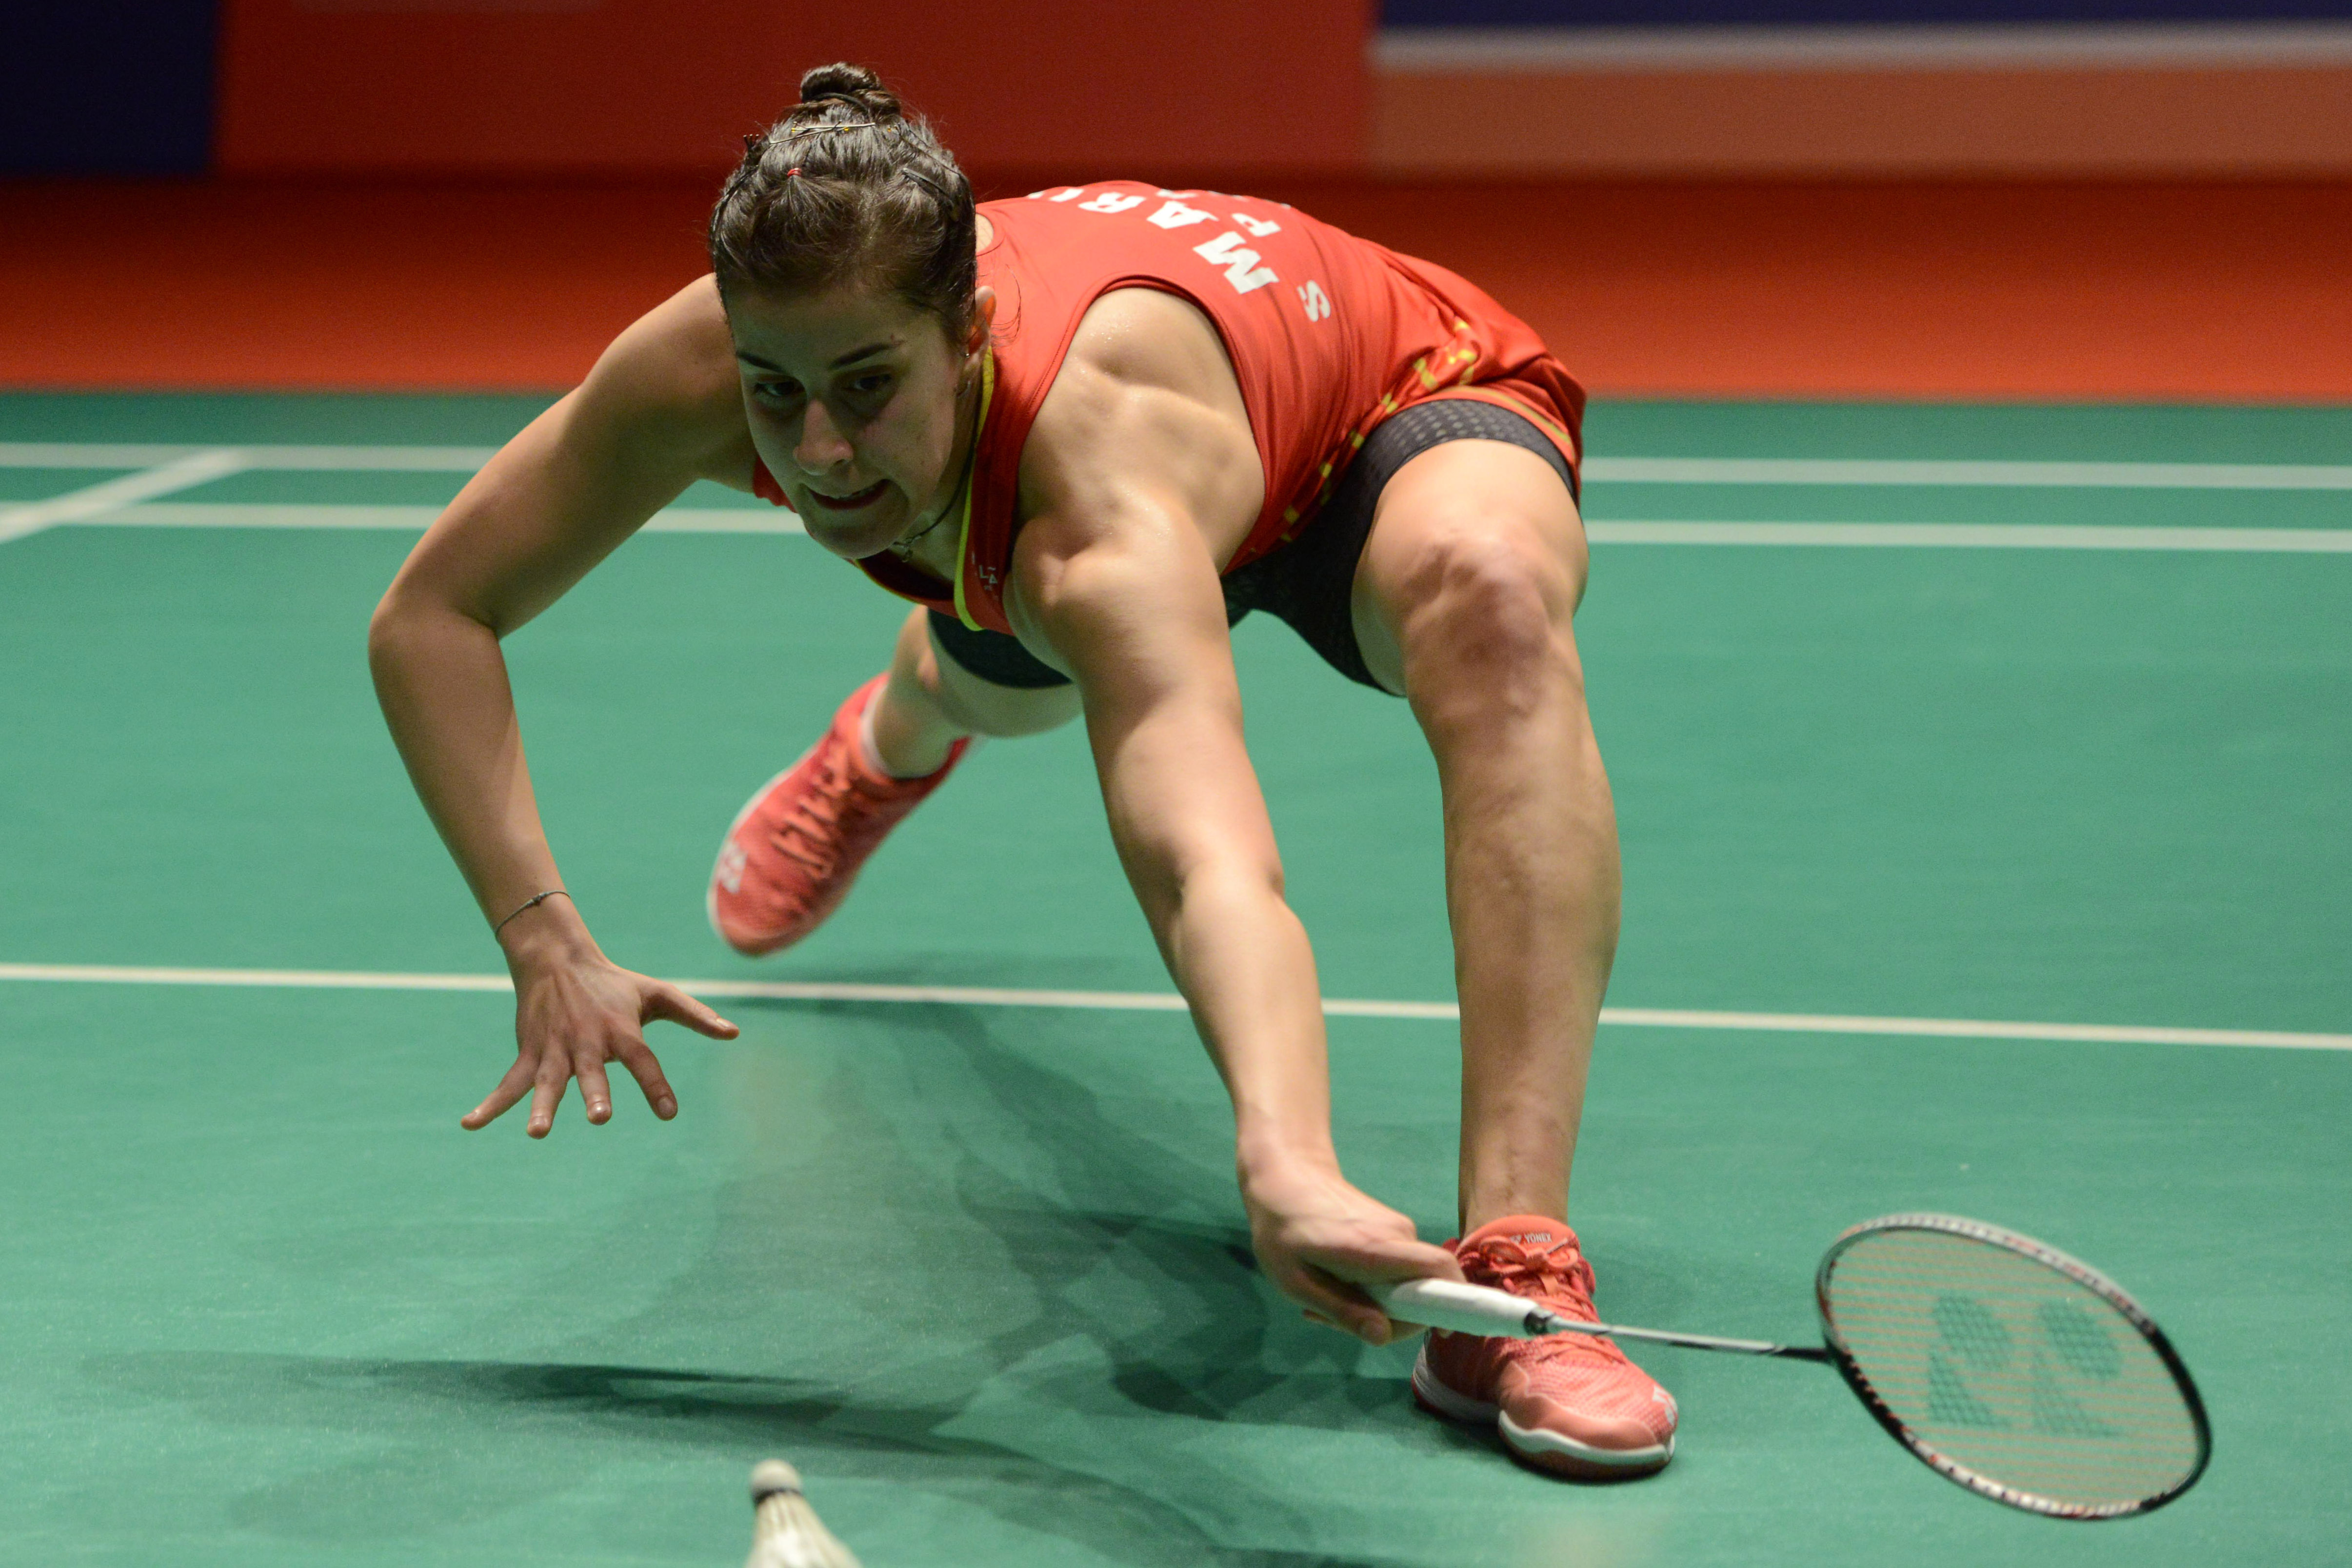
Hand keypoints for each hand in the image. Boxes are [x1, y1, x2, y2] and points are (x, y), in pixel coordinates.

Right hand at [465, 947, 738, 1136]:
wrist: (558, 958)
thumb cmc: (615, 984)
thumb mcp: (658, 994)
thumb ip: (696, 1016)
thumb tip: (734, 1033)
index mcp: (622, 1031)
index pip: (643, 1062)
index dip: (656, 1087)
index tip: (669, 1113)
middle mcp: (588, 1042)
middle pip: (593, 1072)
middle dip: (595, 1094)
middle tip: (600, 1117)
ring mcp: (555, 1049)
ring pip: (547, 1082)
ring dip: (542, 1107)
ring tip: (537, 1133)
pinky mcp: (529, 1052)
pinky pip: (508, 1083)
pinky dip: (489, 1105)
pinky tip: (469, 1124)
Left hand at [1240, 1161, 1462, 1344]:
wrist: (1284, 1177)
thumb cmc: (1281, 1232)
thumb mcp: (1297, 1283)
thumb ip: (1342, 1310)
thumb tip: (1382, 1337)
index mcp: (1376, 1247)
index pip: (1440, 1268)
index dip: (1456, 1302)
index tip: (1443, 1333)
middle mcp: (1398, 1234)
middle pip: (1422, 1289)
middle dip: (1390, 1319)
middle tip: (1334, 1322)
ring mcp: (1397, 1227)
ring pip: (1406, 1282)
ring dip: (1374, 1304)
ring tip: (1321, 1304)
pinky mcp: (1390, 1228)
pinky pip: (1396, 1269)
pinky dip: (1371, 1287)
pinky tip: (1330, 1285)